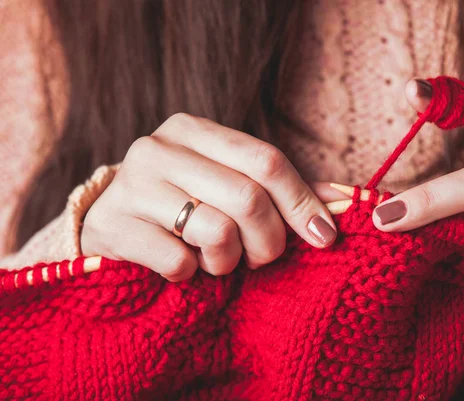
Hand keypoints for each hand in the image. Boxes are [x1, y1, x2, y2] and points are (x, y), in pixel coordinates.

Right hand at [81, 113, 336, 280]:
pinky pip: (179, 262)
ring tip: (216, 259)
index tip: (325, 237)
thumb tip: (346, 199)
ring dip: (229, 261)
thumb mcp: (227, 185)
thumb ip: (281, 189)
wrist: (111, 225)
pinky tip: (182, 266)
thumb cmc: (182, 205)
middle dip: (269, 242)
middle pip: (248, 198)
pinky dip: (192, 274)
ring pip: (217, 231)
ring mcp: (130, 186)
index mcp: (193, 130)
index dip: (302, 202)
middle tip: (263, 258)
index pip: (267, 161)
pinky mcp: (112, 226)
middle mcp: (158, 148)